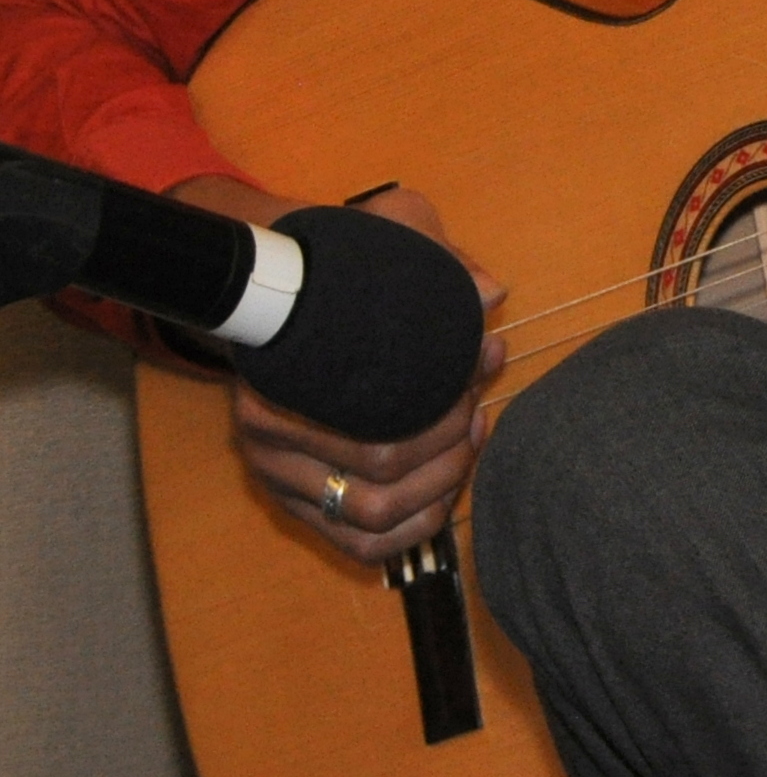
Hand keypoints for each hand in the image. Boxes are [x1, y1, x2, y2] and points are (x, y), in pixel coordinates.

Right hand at [171, 176, 505, 563]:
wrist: (281, 297)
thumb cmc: (341, 268)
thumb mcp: (385, 232)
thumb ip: (437, 253)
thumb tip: (491, 293)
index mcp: (276, 371)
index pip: (372, 406)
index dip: (444, 392)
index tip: (481, 359)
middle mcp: (265, 434)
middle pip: (379, 463)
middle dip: (451, 433)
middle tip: (478, 398)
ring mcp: (280, 478)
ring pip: (373, 514)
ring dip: (440, 482)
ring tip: (471, 435)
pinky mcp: (299, 508)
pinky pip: (361, 545)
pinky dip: (415, 526)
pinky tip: (449, 485)